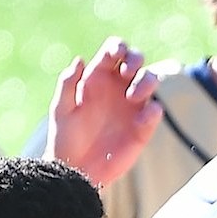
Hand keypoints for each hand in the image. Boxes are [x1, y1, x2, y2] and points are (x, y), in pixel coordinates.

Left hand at [43, 38, 160, 188]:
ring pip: (151, 81)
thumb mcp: (61, 109)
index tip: (117, 53)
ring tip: (133, 96)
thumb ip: (68, 84)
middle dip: (136, 59)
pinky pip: (155, 111)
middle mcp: (118, 88)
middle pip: (136, 62)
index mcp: (98, 79)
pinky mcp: (143, 127)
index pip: (114, 53)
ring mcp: (132, 106)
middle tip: (127, 72)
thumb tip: (80, 59)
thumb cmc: (65, 138)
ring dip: (147, 82)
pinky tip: (141, 118)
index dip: (118, 47)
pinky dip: (152, 111)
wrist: (77, 169)